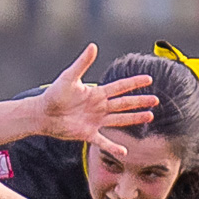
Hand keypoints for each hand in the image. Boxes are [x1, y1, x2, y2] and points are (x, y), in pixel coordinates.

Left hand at [38, 43, 156, 155]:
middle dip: (140, 102)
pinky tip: (124, 152)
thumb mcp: (69, 77)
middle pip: (124, 103)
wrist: (42, 114)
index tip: (149, 79)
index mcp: (97, 93)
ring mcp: (96, 121)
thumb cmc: (54, 94)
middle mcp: (99, 107)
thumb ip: (82, 63)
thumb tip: (93, 46)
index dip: (134, 83)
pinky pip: (104, 141)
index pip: (120, 87)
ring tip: (150, 116)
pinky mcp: (88, 134)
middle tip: (156, 100)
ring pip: (120, 120)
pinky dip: (113, 147)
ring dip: (134, 119)